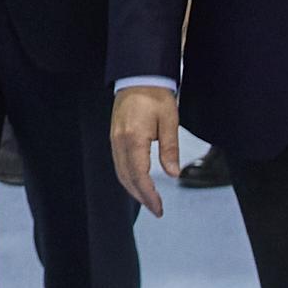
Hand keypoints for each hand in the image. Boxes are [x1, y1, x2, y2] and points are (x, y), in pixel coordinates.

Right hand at [110, 87, 181, 215]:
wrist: (138, 78)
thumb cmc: (156, 97)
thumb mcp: (169, 121)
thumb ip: (170, 149)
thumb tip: (173, 174)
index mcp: (133, 138)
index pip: (139, 175)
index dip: (148, 194)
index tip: (159, 208)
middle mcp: (119, 142)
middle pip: (127, 177)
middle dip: (141, 197)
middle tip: (156, 210)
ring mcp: (114, 140)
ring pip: (120, 172)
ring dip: (133, 189)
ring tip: (148, 201)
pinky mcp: (115, 137)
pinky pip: (119, 163)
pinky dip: (128, 177)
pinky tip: (137, 182)